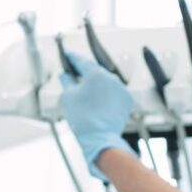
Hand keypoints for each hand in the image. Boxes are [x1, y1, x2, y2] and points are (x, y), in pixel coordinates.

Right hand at [59, 51, 134, 180]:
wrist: (99, 137)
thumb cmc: (82, 117)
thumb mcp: (68, 96)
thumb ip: (66, 81)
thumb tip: (64, 74)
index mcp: (96, 73)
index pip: (82, 61)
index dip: (72, 58)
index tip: (68, 55)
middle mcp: (111, 77)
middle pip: (95, 71)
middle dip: (85, 72)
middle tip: (75, 72)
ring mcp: (121, 88)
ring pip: (106, 81)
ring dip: (97, 84)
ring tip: (87, 90)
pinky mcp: (127, 99)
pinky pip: (114, 92)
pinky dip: (107, 93)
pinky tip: (98, 101)